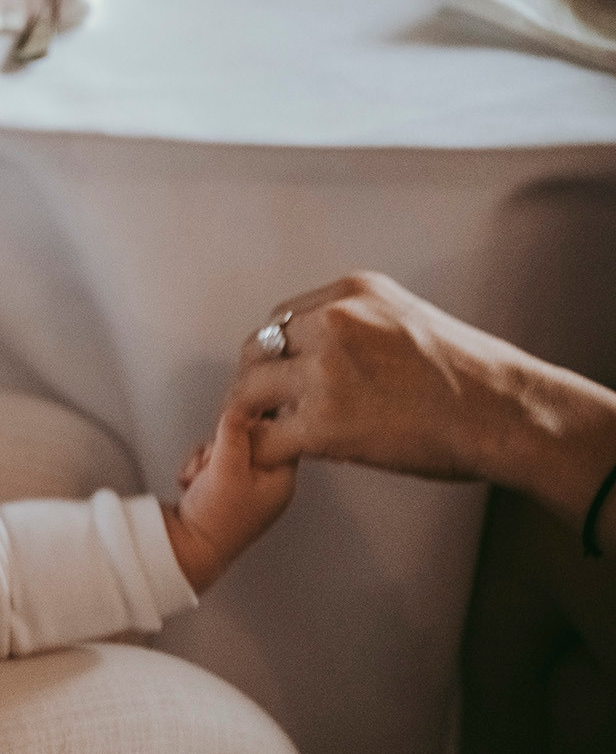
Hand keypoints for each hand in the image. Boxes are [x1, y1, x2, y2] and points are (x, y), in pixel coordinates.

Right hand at [164, 409, 296, 591]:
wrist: (186, 547)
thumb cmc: (216, 520)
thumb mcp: (228, 467)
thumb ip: (234, 433)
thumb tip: (239, 408)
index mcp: (281, 480)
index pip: (280, 435)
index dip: (254, 427)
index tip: (236, 425)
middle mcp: (265, 484)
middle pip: (247, 440)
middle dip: (221, 446)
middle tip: (214, 462)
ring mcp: (242, 488)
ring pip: (224, 450)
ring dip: (205, 458)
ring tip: (200, 477)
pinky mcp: (219, 490)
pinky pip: (209, 464)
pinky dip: (196, 469)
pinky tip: (193, 482)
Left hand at [224, 272, 615, 531]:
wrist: (504, 412)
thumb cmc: (472, 376)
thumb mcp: (409, 318)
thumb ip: (362, 327)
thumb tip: (328, 348)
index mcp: (352, 294)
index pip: (283, 319)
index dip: (277, 353)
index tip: (280, 375)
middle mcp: (332, 323)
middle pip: (257, 349)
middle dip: (255, 380)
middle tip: (261, 408)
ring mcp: (324, 371)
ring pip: (250, 390)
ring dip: (251, 415)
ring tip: (265, 433)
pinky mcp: (323, 423)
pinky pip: (264, 437)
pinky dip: (262, 451)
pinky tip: (277, 458)